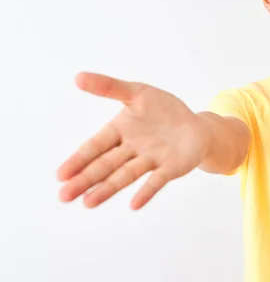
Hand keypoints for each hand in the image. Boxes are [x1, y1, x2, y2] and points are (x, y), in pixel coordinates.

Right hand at [57, 72, 206, 209]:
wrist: (196, 126)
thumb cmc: (164, 110)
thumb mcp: (137, 93)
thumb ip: (109, 87)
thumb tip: (78, 77)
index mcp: (120, 131)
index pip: (95, 146)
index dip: (79, 160)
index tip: (61, 175)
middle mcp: (132, 149)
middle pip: (105, 165)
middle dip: (86, 179)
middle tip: (64, 196)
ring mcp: (151, 160)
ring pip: (125, 175)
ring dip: (107, 189)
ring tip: (88, 203)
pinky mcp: (170, 168)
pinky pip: (157, 180)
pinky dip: (146, 192)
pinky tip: (134, 205)